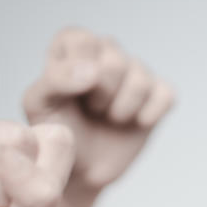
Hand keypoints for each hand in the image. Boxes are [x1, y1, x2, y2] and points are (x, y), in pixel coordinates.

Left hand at [23, 28, 174, 191]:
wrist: (83, 166)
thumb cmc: (59, 130)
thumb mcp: (40, 104)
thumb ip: (56, 79)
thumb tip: (94, 71)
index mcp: (74, 45)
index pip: (83, 40)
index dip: (78, 72)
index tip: (72, 94)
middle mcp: (107, 51)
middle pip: (116, 62)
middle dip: (101, 96)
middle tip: (92, 110)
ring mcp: (136, 72)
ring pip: (141, 81)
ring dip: (123, 109)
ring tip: (110, 118)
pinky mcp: (159, 94)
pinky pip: (167, 95)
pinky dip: (150, 114)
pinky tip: (136, 123)